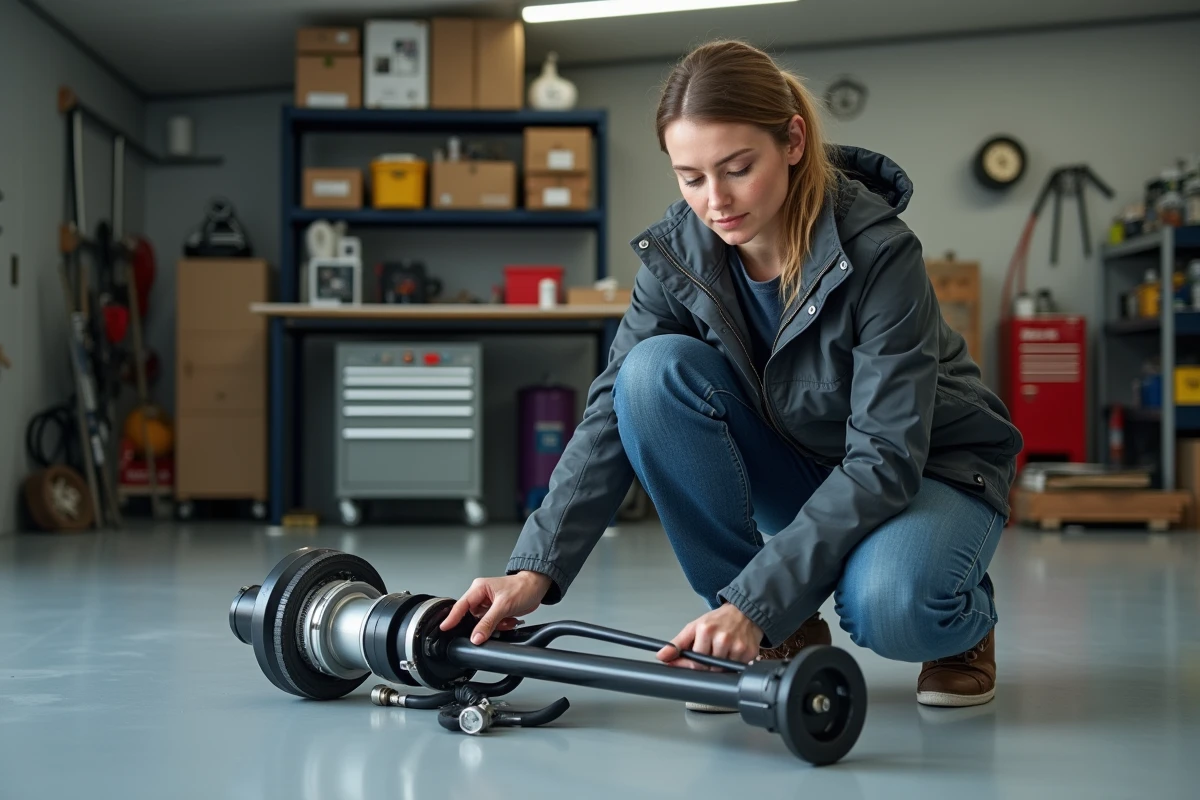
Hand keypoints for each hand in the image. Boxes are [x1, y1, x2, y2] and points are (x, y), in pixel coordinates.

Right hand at [439, 571, 553, 644]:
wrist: (537, 587)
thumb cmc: (522, 588)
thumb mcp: (504, 606)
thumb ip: (488, 622)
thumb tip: (476, 637)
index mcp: (478, 589)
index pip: (461, 606)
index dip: (452, 618)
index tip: (444, 628)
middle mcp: (481, 596)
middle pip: (472, 618)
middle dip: (483, 625)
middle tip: (495, 624)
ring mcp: (489, 604)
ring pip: (483, 624)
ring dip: (495, 626)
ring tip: (506, 620)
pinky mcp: (496, 611)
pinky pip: (492, 625)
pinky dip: (501, 626)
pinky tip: (509, 620)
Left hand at [656, 603, 762, 669]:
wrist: (744, 612)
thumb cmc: (718, 620)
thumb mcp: (695, 627)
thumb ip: (676, 643)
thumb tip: (662, 656)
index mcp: (706, 630)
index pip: (694, 659)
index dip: (691, 664)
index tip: (690, 663)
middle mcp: (722, 637)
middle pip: (708, 667)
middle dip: (706, 665)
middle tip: (710, 653)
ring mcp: (737, 646)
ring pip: (722, 670)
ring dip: (719, 666)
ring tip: (721, 652)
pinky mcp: (749, 653)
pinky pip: (736, 669)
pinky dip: (732, 665)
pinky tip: (731, 653)